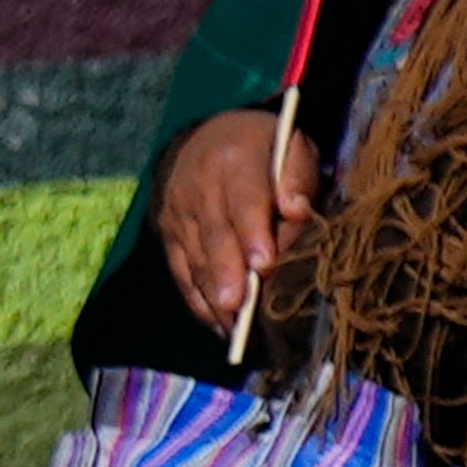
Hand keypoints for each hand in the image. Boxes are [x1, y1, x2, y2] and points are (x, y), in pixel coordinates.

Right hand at [155, 112, 316, 335]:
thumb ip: (298, 176)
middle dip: (228, 274)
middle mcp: (199, 188)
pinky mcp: (168, 236)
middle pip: (215, 236)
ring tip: (235, 328)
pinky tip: (219, 325)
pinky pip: (181, 272)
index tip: (264, 265)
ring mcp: (179, 214)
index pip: (245, 201)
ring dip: (214, 296)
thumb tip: (296, 211)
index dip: (253, 233)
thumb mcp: (291, 144)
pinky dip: (199, 301)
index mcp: (235, 160)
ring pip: (195, 260)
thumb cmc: (265, 149)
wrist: (205, 138)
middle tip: (240, 306)